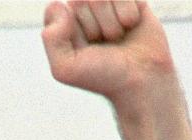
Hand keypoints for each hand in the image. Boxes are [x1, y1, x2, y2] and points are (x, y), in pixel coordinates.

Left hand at [41, 2, 171, 104]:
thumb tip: (58, 4)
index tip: (82, 49)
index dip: (71, 30)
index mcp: (64, 26)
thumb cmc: (102, 76)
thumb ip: (51, 40)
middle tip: (103, 45)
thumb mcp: (65, 68)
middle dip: (93, 26)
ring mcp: (108, 3)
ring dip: (111, 22)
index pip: (57, 9)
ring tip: (117, 38)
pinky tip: (131, 26)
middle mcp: (84, 11)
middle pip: (81, 0)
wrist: (140, 79)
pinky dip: (128, 13)